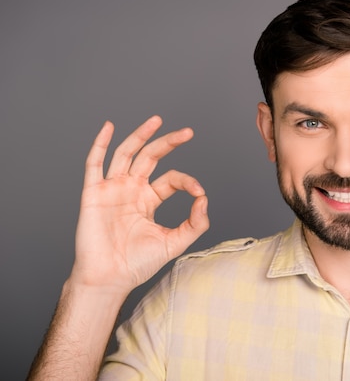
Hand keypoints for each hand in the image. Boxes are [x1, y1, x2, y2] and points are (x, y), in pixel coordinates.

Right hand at [70, 116, 209, 294]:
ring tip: (157, 120)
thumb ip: (195, 223)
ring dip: (141, 135)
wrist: (110, 279)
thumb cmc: (137, 264)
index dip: (187, 181)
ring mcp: (112, 189)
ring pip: (126, 154)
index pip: (171, 179)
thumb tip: (205, 199)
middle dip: (168, 143)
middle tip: (188, 132)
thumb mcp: (174, 242)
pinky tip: (109, 127)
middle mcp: (131, 190)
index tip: (199, 193)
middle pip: (150, 157)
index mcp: (148, 200)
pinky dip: (100, 144)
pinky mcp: (94, 193)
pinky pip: (94, 164)